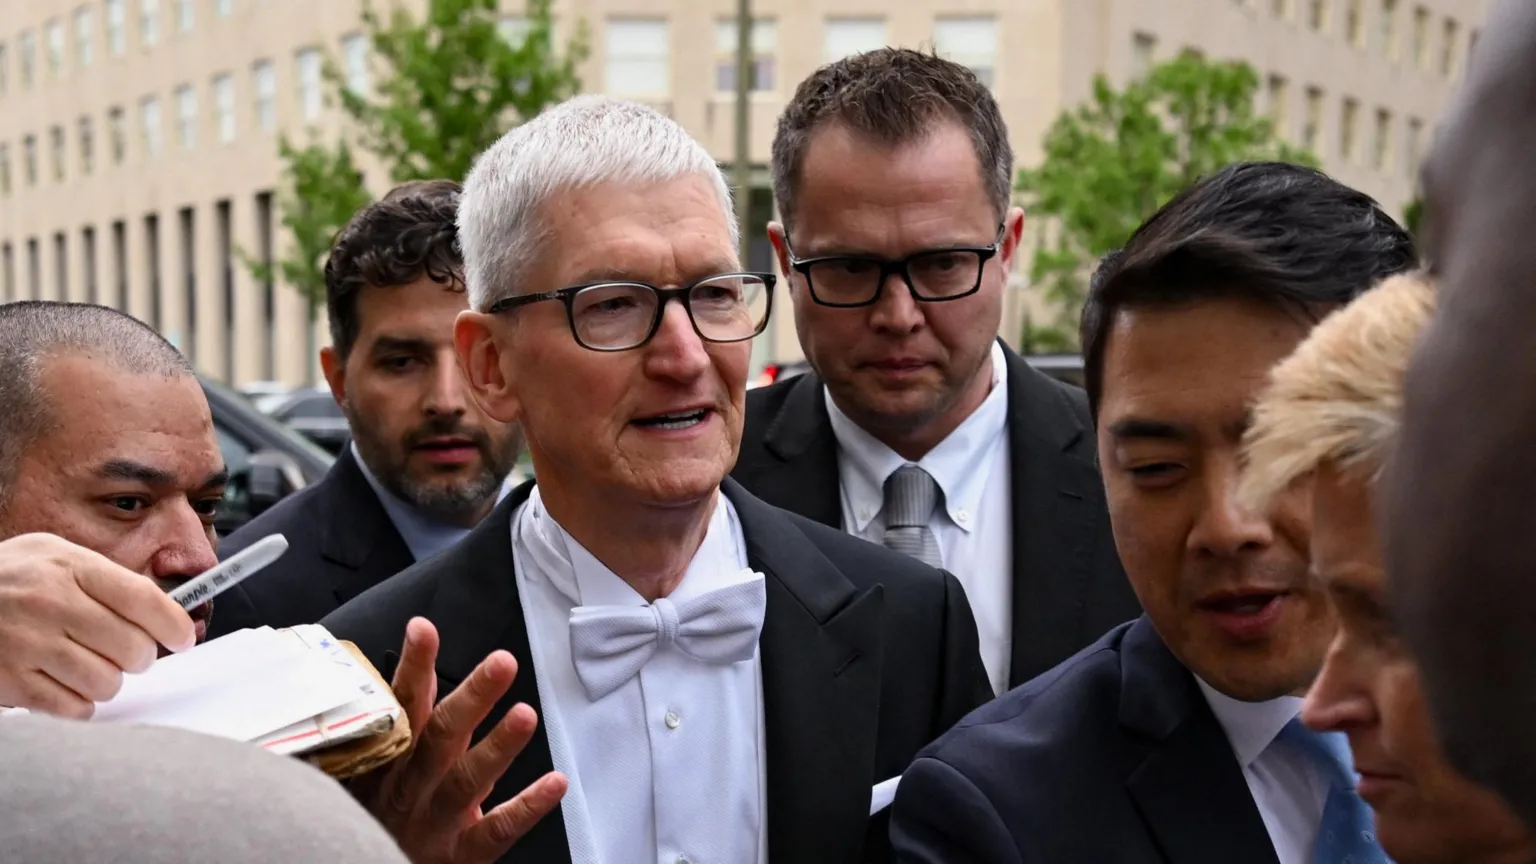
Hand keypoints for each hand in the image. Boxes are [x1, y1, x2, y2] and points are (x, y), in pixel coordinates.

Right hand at [0, 532, 195, 717]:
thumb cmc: (9, 580)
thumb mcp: (53, 557)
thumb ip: (105, 580)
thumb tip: (165, 613)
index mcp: (69, 567)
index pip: (143, 599)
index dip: (174, 625)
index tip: (183, 638)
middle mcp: (50, 604)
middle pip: (133, 648)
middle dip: (139, 657)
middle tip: (127, 653)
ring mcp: (28, 644)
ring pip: (108, 682)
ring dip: (107, 680)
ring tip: (88, 665)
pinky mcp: (11, 681)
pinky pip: (75, 708)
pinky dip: (79, 703)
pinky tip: (65, 683)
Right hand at [350, 617, 566, 863]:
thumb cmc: (376, 817)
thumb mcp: (370, 769)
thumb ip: (385, 724)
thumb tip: (381, 667)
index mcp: (387, 760)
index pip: (400, 706)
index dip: (412, 668)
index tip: (423, 629)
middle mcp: (408, 787)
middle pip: (440, 737)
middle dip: (471, 697)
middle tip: (502, 662)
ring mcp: (433, 823)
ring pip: (467, 780)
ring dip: (499, 746)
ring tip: (526, 715)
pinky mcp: (458, 855)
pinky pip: (495, 831)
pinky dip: (526, 808)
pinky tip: (555, 783)